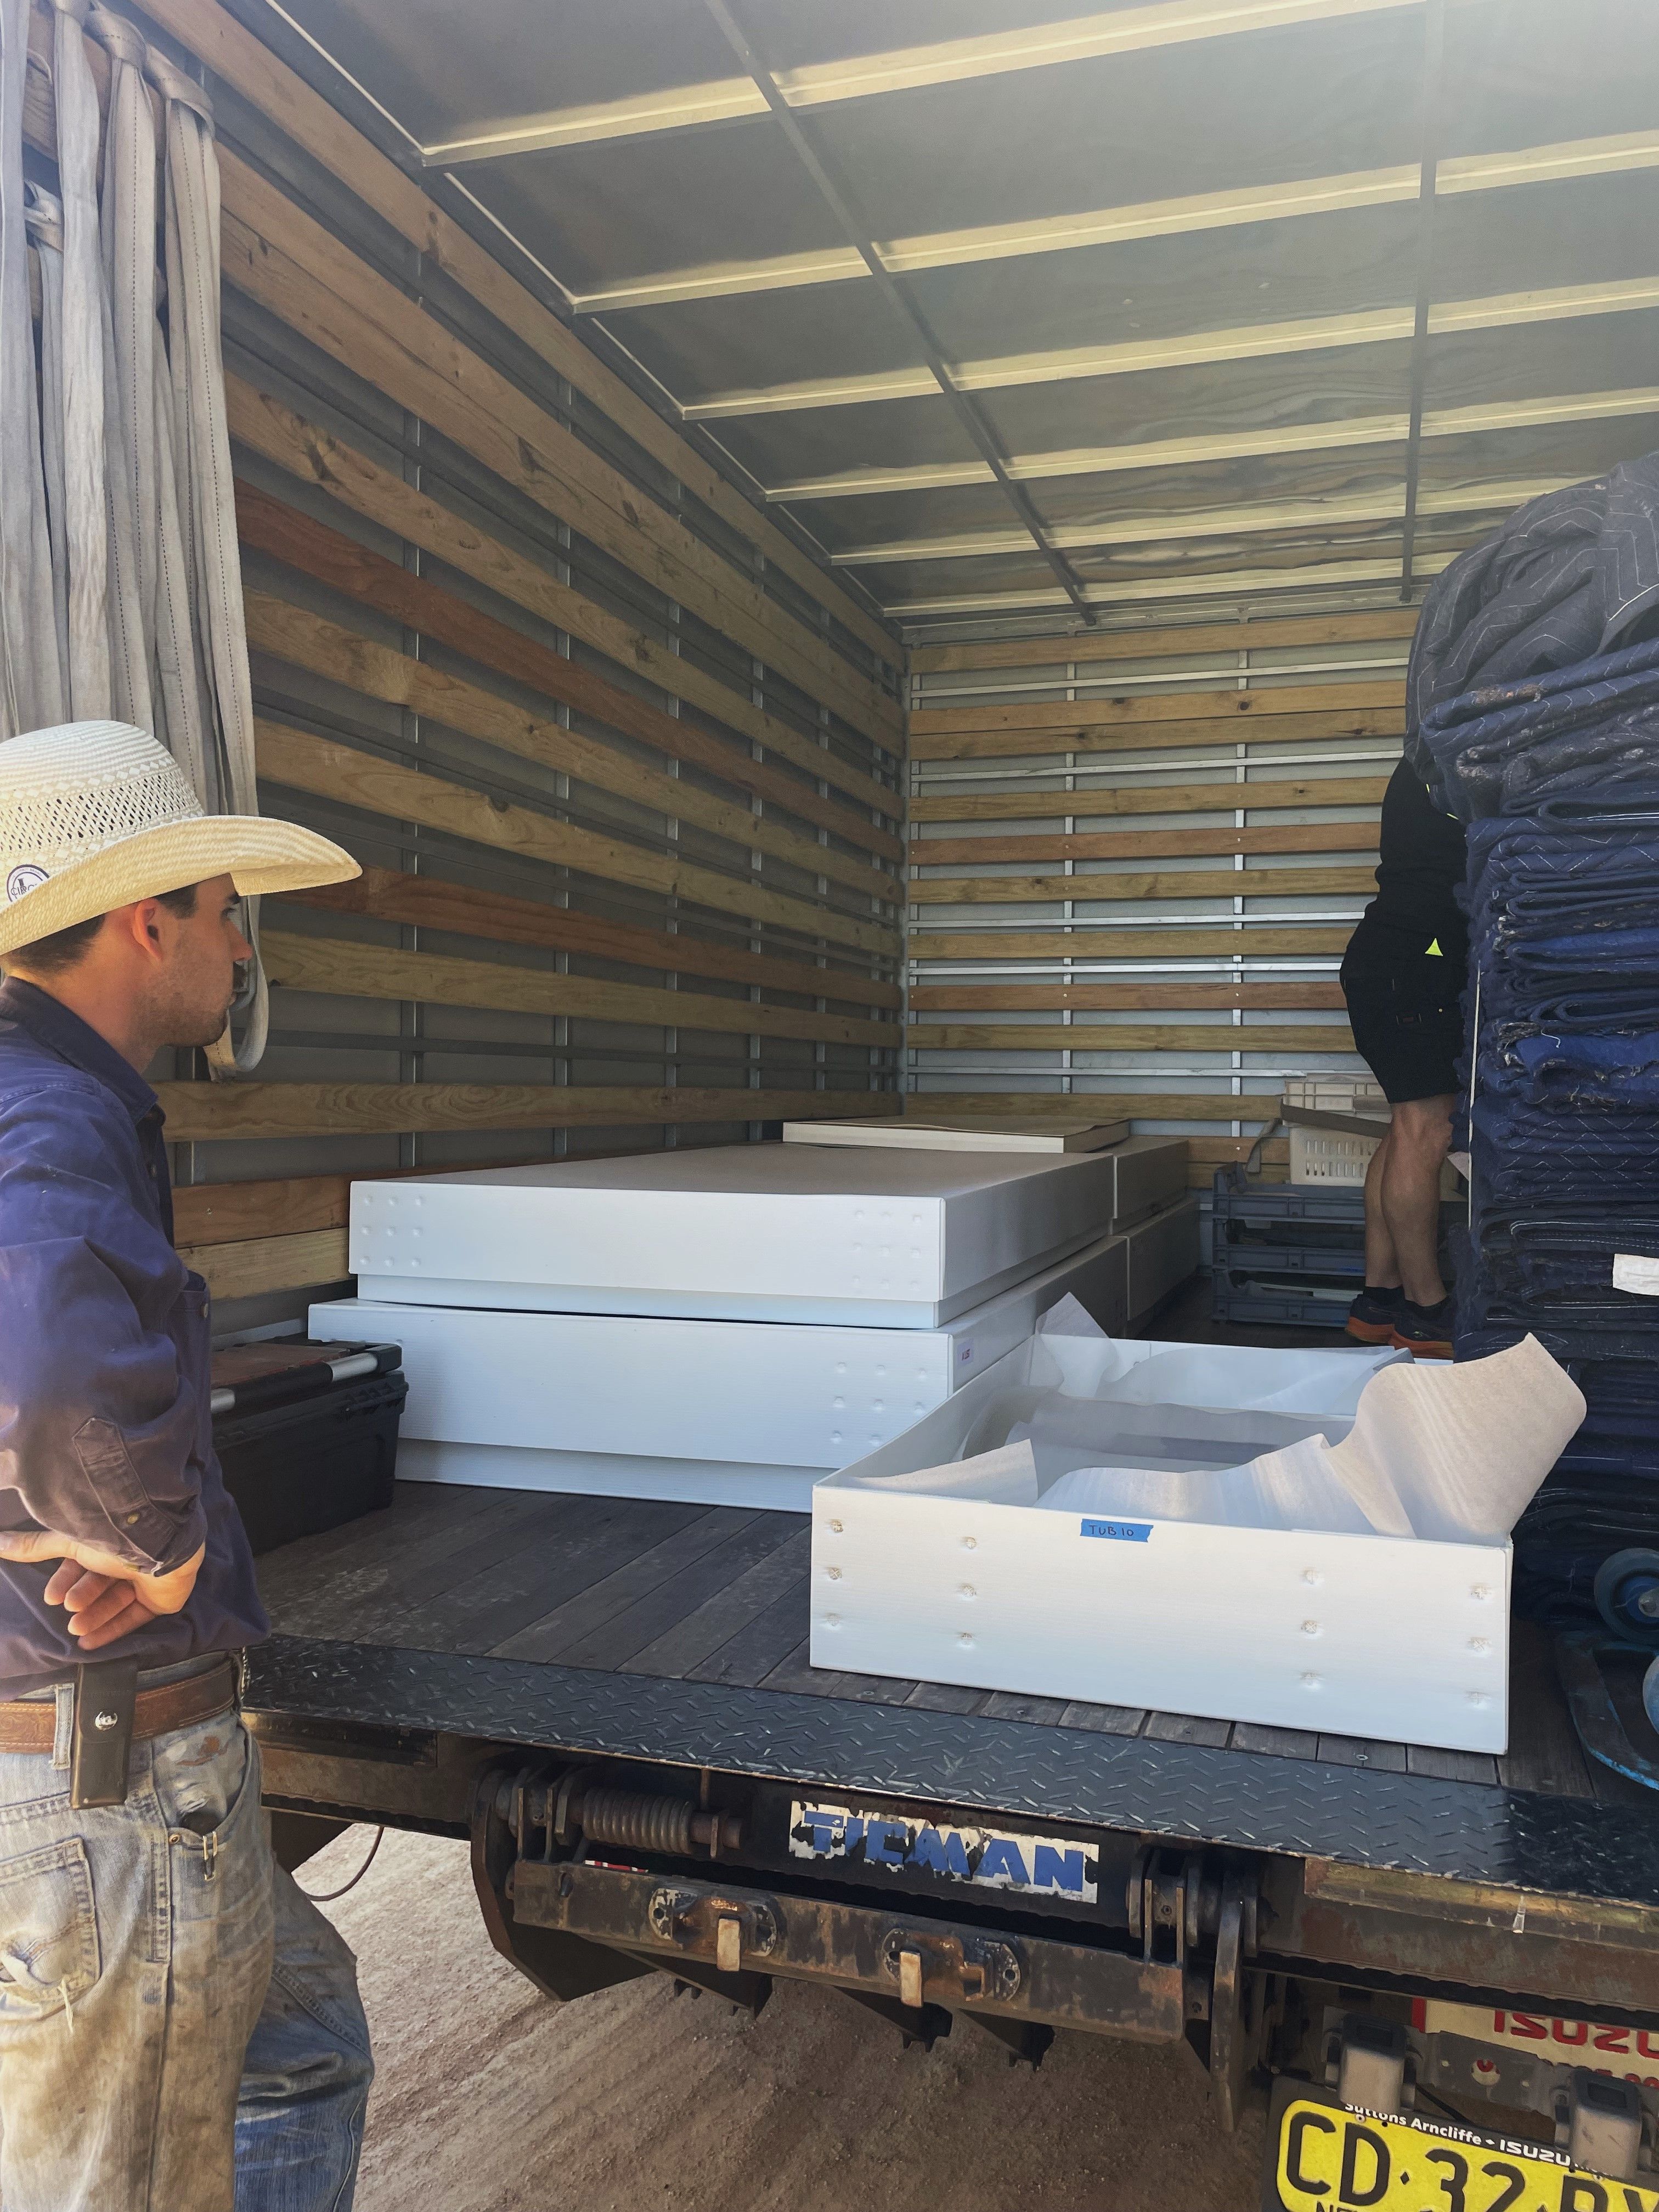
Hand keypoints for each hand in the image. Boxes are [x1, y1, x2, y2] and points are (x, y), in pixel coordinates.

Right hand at [0, 1533, 204, 1652]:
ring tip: (77, 1628)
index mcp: (107, 1541)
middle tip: (70, 1610)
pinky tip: (90, 1644)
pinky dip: (113, 1629)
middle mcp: (127, 1558)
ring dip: (94, 1616)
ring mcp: (147, 1578)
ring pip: (115, 1602)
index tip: (51, 1598)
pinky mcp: (162, 1599)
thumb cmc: (114, 1539)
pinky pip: (135, 1617)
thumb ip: (35, 1546)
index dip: (65, 1581)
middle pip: (99, 1584)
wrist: (162, 1546)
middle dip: (82, 1599)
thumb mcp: (69, 1541)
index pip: (82, 1564)